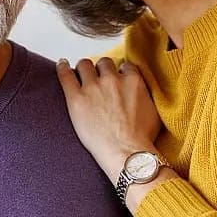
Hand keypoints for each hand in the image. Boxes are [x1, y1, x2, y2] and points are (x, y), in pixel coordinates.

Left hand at [56, 57, 161, 182]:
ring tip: (81, 74)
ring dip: (84, 69)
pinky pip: (66, 75)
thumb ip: (146, 93)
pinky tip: (62, 65)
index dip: (120, 73)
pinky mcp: (76, 98)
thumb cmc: (141, 138)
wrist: (127, 153)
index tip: (117, 79)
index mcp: (132, 81)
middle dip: (102, 70)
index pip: (124, 66)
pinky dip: (63, 67)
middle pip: (104, 63)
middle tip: (99, 80)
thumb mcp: (154, 110)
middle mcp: (112, 79)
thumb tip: (142, 91)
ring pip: (85, 65)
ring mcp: (93, 87)